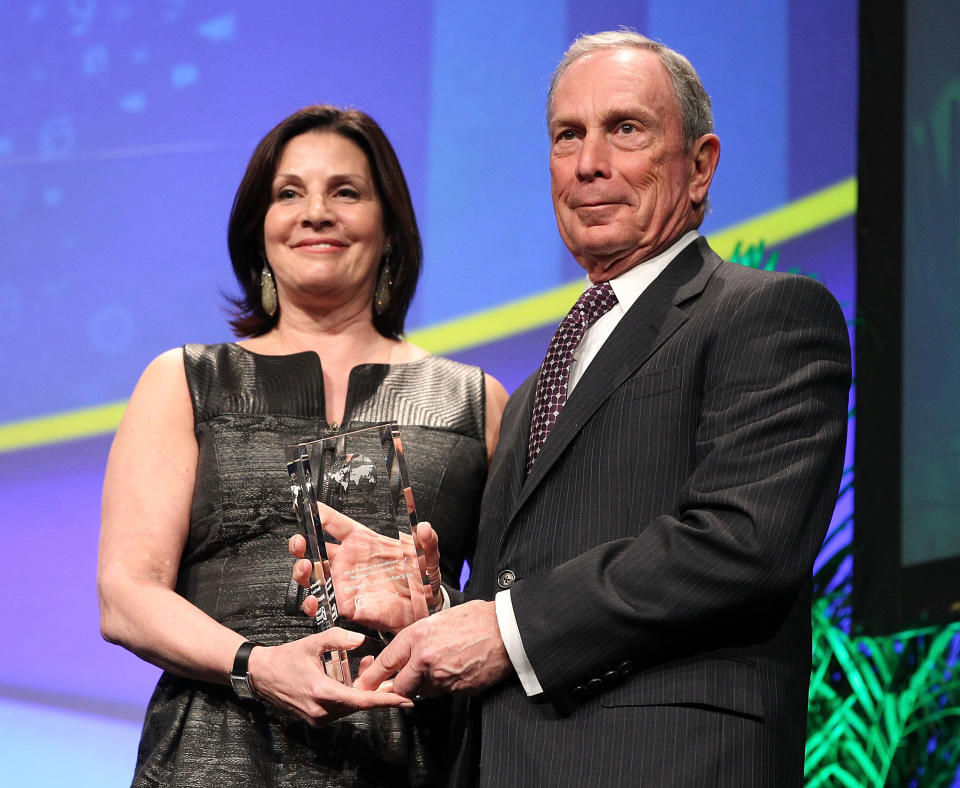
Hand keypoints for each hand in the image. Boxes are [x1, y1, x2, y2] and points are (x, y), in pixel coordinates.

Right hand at [247, 628, 411, 725]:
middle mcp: (321, 710)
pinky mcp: (316, 718)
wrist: (261, 674)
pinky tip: (353, 677)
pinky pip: (341, 708)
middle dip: (376, 689)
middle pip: (360, 704)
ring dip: (363, 690)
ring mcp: (318, 717)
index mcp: (322, 693)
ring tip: (367, 665)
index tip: (405, 701)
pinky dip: (351, 694)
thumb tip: (360, 639)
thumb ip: (337, 638)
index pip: (362, 701)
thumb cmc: (286, 658)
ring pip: (351, 706)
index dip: (386, 701)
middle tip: (389, 674)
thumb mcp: (312, 643)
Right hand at [289, 508, 441, 632]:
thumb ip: (427, 541)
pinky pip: (322, 604)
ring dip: (302, 571)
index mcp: (364, 542)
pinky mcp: (346, 606)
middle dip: (301, 543)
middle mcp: (349, 561)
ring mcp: (345, 583)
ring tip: (305, 569)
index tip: (304, 506)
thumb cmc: (422, 577)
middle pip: (315, 548)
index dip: (319, 513)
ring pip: (313, 574)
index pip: (336, 523)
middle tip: (298, 543)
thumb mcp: (427, 556)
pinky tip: (313, 601)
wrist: (425, 610)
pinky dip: (312, 603)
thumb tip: (426, 526)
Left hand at [353, 600, 511, 696]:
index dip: (372, 677)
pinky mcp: (457, 690)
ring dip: (428, 684)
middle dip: (402, 686)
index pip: (385, 662)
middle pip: (400, 686)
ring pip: (424, 691)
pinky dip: (449, 685)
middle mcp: (425, 659)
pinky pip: (445, 692)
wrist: (506, 630)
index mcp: (417, 637)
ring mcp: (442, 677)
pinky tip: (460, 668)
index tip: (364, 684)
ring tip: (446, 664)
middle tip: (409, 679)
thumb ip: (419, 639)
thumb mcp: (438, 620)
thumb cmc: (476, 619)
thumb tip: (406, 653)